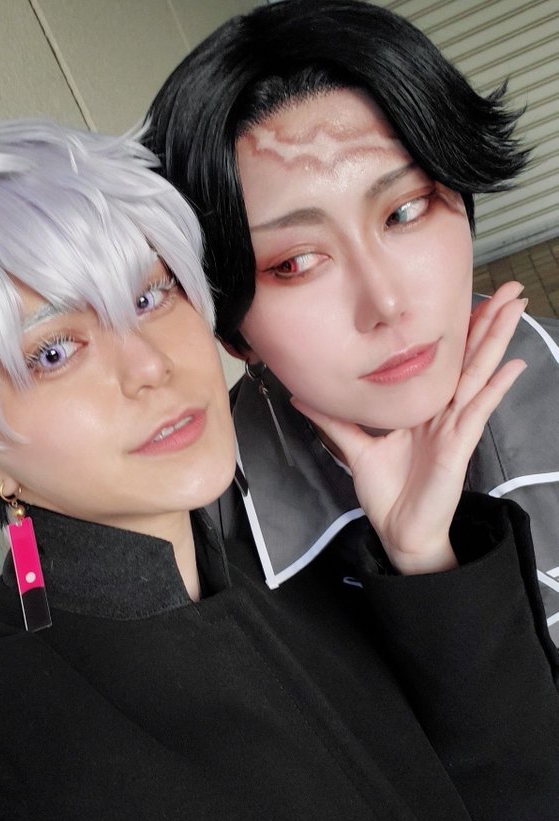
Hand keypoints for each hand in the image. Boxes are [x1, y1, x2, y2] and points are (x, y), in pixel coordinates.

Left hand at [292, 283, 527, 574]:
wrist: (397, 532)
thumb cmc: (387, 494)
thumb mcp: (356, 449)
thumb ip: (335, 421)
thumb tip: (302, 396)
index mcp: (425, 410)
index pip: (446, 361)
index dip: (460, 330)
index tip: (469, 296)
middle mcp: (444, 414)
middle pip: (470, 359)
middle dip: (489, 323)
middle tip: (512, 288)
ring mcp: (455, 428)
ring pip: (479, 375)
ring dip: (498, 342)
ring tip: (517, 309)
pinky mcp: (459, 448)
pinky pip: (478, 412)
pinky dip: (495, 389)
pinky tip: (512, 366)